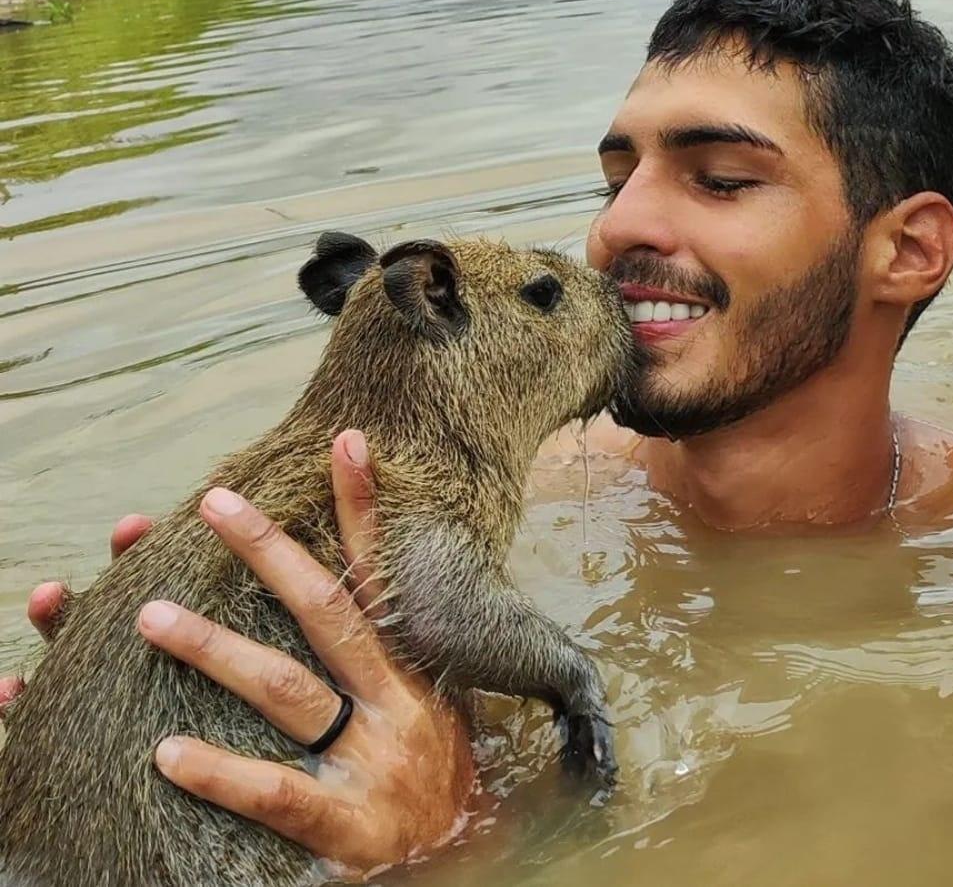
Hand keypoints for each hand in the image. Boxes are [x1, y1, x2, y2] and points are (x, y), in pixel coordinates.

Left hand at [0, 432, 476, 879]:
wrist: (467, 863)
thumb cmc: (436, 779)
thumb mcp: (430, 708)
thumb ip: (390, 661)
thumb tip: (346, 593)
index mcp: (410, 670)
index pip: (380, 575)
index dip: (364, 508)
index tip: (345, 442)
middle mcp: (394, 704)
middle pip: (324, 611)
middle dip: (267, 551)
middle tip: (213, 502)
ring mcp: (372, 763)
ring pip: (285, 691)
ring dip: (216, 648)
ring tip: (150, 615)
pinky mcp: (348, 829)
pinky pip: (274, 793)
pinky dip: (220, 771)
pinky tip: (167, 751)